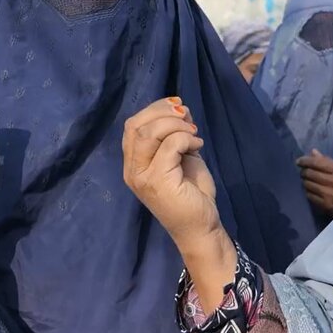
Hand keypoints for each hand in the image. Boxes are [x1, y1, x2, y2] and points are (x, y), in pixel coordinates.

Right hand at [123, 97, 235, 311]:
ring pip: (150, 133)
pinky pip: (170, 145)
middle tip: (187, 116)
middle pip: (136, 125)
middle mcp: (131, 169)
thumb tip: (180, 109)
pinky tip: (198, 145)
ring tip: (193, 133)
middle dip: (164, 112)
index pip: (132, 125)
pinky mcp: (157, 181)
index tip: (178, 107)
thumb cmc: (191, 193)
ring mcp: (141, 176)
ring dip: (175, 125)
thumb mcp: (181, 156)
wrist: (201, 226)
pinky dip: (186, 138)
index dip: (154, 109)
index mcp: (133, 162)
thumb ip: (175, 134)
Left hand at [297, 149, 332, 215]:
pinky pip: (310, 195)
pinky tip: (311, 190)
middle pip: (310, 173)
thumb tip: (313, 152)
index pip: (318, 162)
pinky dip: (308, 191)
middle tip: (303, 171)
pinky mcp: (326, 205)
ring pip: (308, 184)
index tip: (299, 161)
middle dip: (304, 171)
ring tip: (307, 180)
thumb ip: (329, 162)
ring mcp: (330, 195)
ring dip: (305, 181)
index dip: (305, 160)